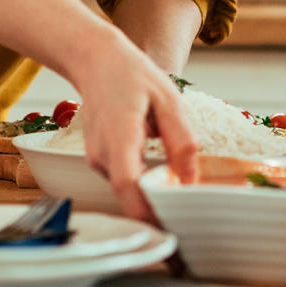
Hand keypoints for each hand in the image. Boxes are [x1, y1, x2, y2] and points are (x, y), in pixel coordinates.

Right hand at [61, 28, 197, 221]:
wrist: (96, 62)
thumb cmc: (133, 76)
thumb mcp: (169, 99)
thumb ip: (181, 140)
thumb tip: (190, 179)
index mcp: (120, 134)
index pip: (128, 183)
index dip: (147, 210)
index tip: (172, 225)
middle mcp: (102, 151)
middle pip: (128, 195)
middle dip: (156, 211)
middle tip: (187, 223)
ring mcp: (96, 157)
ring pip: (126, 191)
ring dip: (149, 197)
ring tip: (177, 196)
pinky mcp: (98, 160)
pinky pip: (123, 180)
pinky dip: (141, 184)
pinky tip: (158, 175)